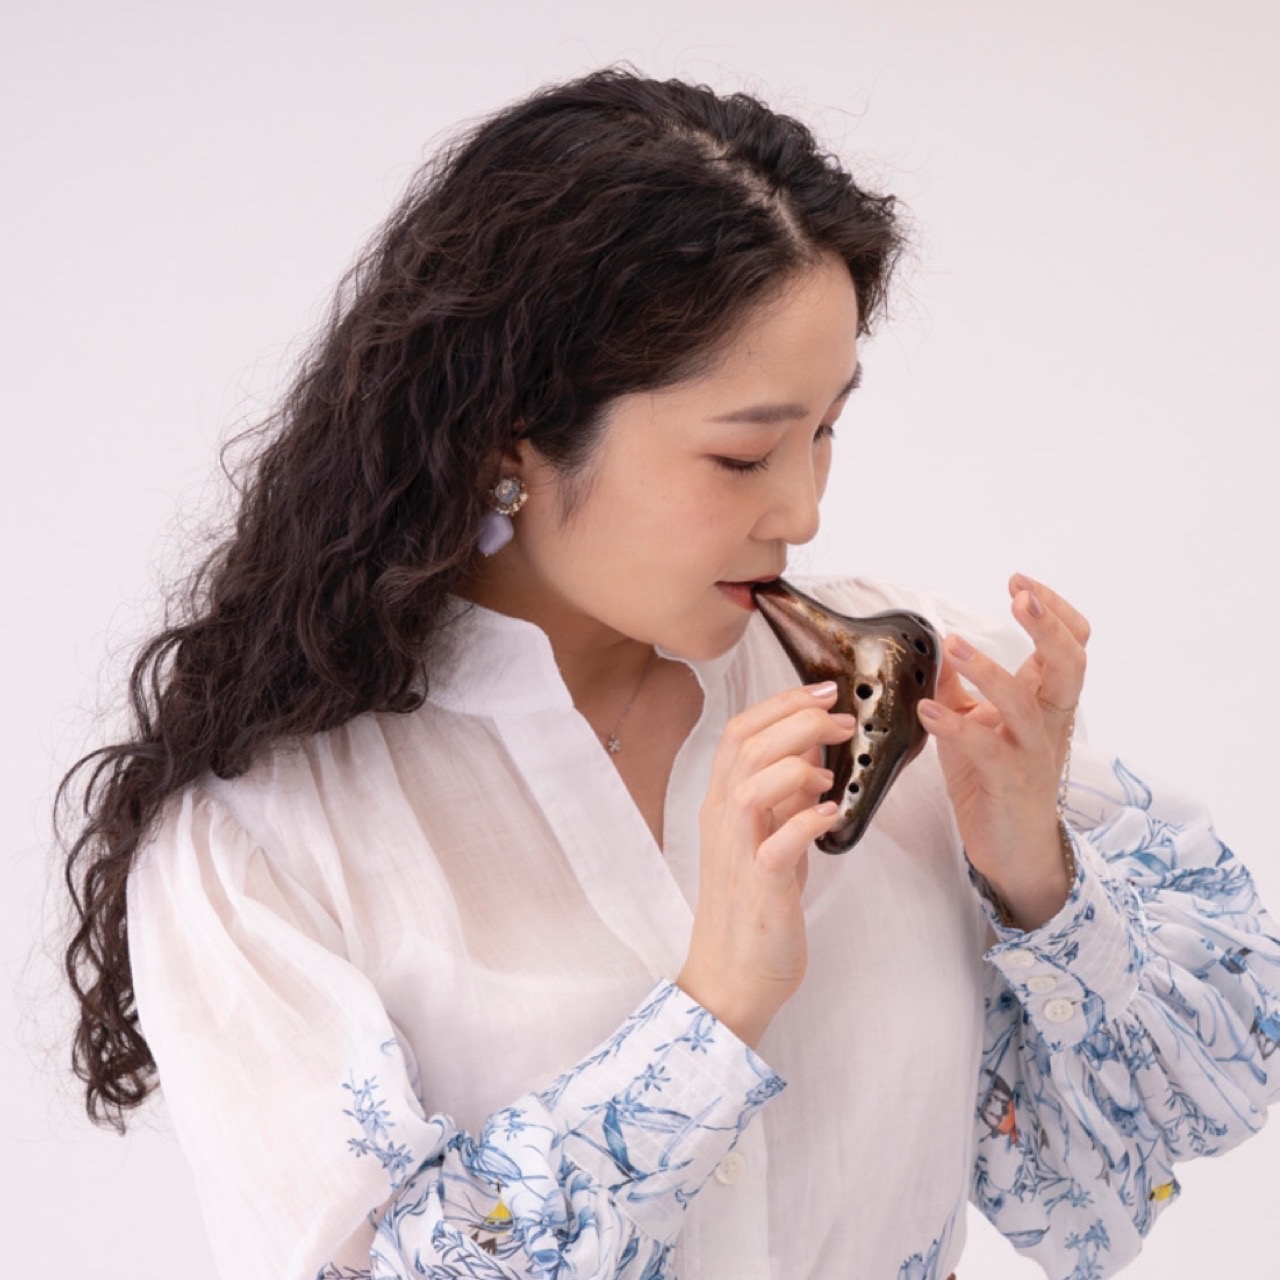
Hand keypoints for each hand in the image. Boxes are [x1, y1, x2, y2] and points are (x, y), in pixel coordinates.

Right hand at [677, 681, 855, 1046]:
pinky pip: (776, 844)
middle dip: (796, 720)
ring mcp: (737, 852)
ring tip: (832, 770)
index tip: (822, 691)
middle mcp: (722, 820)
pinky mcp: (759, 888)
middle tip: (841, 716)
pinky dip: (805, 821)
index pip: (740, 732)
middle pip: (745, 746)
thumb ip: (786, 795)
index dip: (780, 704)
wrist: (731, 977)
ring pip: (751, 784)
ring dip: (797, 764)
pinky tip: (831, 814)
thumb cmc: (754, 908)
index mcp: (723, 804)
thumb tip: (812, 747)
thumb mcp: (770, 838)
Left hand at [917, 574, 1089, 929]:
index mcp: (1045, 700)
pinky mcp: (1010, 781)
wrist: (1012, 849)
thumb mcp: (974, 724)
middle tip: (1019, 595)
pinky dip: (955, 726)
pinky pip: (987, 748)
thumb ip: (960, 687)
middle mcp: (1048, 721)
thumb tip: (936, 646)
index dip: (1053, 609)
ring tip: (953, 643)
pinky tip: (928, 710)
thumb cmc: (994, 781)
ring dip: (988, 669)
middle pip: (1070, 663)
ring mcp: (1032, 752)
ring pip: (1025, 703)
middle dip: (1047, 625)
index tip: (1018, 582)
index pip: (1070, 643)